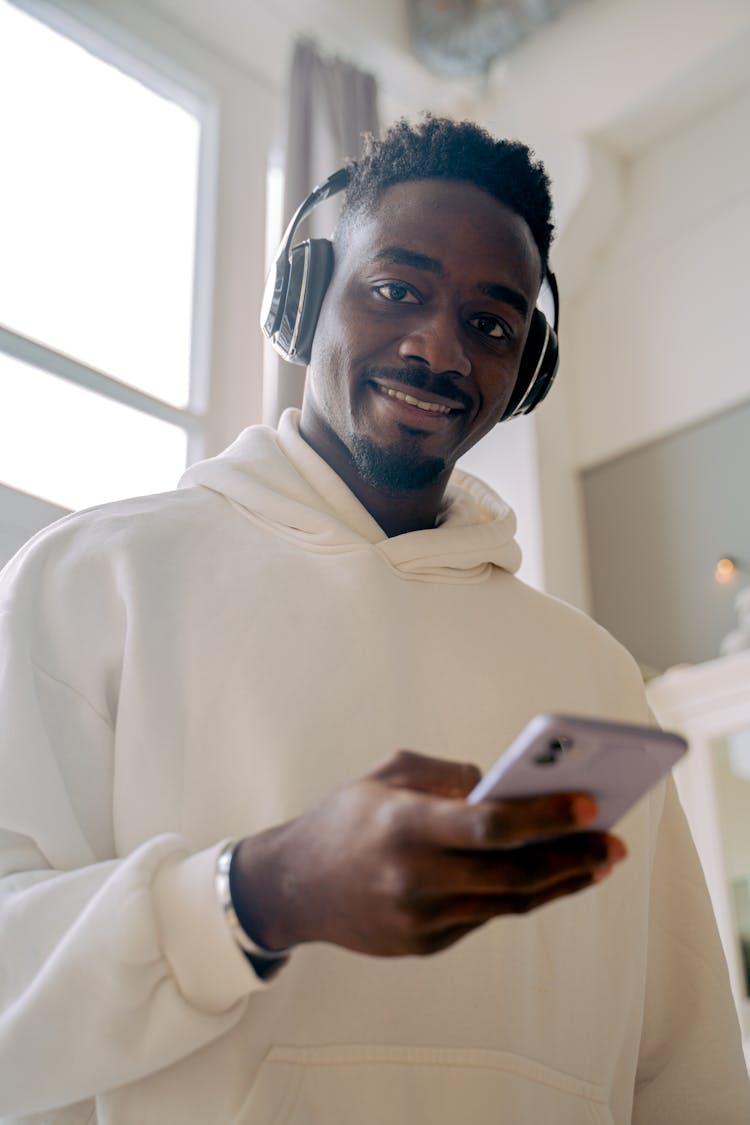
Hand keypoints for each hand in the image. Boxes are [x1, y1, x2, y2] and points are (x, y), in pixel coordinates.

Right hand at [230, 750, 626, 957]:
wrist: (293, 887)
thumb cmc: (345, 817)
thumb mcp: (386, 774)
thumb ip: (447, 775)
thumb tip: (505, 788)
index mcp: (404, 824)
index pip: (490, 825)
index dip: (545, 817)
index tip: (590, 805)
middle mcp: (414, 877)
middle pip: (514, 873)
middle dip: (573, 857)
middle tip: (614, 842)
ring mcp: (420, 919)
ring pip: (509, 903)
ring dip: (560, 882)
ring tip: (597, 861)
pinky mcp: (424, 945)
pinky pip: (485, 918)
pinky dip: (520, 896)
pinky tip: (549, 877)